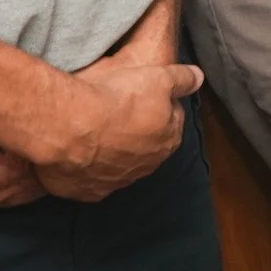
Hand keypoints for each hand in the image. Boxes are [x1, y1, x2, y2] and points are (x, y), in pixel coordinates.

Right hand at [32, 57, 203, 202]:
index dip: (160, 104)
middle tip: (118, 110)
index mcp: (168, 141)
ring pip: (118, 164)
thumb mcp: (161, 78)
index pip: (172, 120)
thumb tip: (198, 78)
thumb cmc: (119, 101)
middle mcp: (145, 167)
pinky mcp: (87, 192)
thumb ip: (183, 79)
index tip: (145, 94)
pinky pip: (89, 180)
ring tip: (95, 129)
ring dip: (111, 150)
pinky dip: (86, 169)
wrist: (72, 128)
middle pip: (146, 145)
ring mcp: (115, 183)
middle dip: (137, 130)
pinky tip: (78, 153)